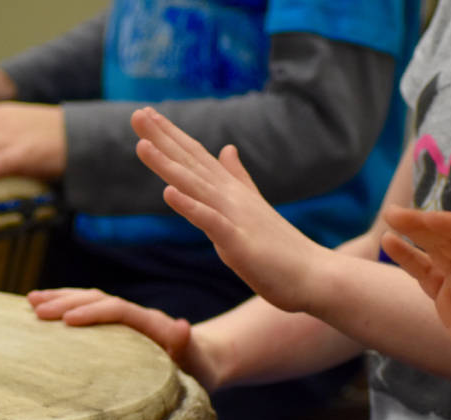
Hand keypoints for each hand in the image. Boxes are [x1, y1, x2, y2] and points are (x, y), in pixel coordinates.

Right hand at [27, 288, 221, 389]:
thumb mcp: (198, 360)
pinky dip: (65, 307)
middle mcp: (134, 315)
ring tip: (30, 301)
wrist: (203, 358)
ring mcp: (124, 318)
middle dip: (66, 301)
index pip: (117, 310)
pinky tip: (41, 312)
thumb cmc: (199, 366)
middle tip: (36, 309)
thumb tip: (183, 326)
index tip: (67, 321)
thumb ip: (188, 345)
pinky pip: (88, 310)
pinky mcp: (116, 326)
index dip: (93, 312)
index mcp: (150, 322)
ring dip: (60, 298)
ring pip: (88, 299)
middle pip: (97, 298)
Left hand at [130, 107, 327, 313]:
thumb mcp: (254, 208)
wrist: (314, 275)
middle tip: (136, 113)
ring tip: (141, 145)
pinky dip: (190, 207)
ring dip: (168, 165)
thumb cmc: (282, 249)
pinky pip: (210, 222)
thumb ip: (238, 178)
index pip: (196, 158)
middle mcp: (231, 198)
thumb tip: (227, 148)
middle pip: (191, 164)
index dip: (171, 136)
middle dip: (162, 139)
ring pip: (196, 186)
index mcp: (231, 193)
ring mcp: (235, 218)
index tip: (146, 113)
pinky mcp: (239, 243)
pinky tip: (168, 193)